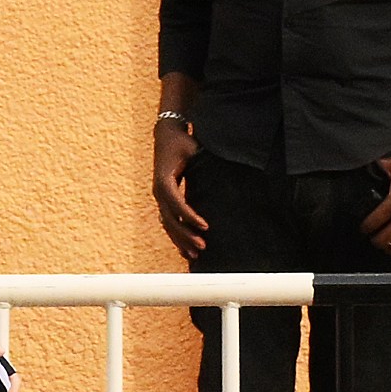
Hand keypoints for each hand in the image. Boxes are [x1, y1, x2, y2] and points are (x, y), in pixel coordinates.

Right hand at [152, 116, 206, 259]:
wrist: (166, 137)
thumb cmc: (183, 142)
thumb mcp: (195, 149)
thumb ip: (206, 159)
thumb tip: (231, 163)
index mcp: (164, 179)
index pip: (176, 202)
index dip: (190, 216)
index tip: (206, 226)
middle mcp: (158, 190)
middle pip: (170, 219)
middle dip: (186, 234)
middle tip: (203, 246)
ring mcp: (158, 197)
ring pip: (167, 224)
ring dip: (180, 240)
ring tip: (196, 254)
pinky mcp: (163, 201)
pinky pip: (168, 222)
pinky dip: (176, 236)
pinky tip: (185, 250)